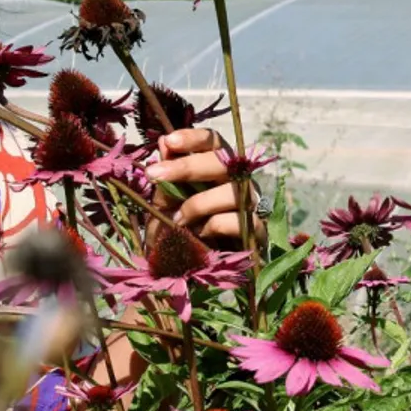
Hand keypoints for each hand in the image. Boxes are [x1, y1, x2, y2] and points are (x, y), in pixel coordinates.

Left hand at [145, 127, 261, 246]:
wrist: (195, 273)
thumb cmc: (180, 233)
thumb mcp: (164, 206)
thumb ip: (167, 178)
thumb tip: (164, 142)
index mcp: (217, 169)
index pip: (213, 142)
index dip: (194, 138)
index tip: (170, 142)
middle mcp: (239, 181)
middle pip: (224, 160)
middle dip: (187, 166)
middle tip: (154, 175)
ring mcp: (251, 205)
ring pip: (234, 191)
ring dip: (199, 203)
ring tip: (177, 220)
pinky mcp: (257, 231)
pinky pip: (239, 220)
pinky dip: (214, 225)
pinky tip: (200, 234)